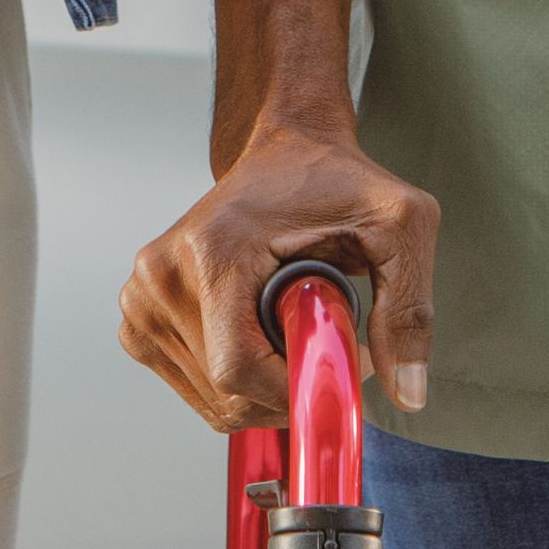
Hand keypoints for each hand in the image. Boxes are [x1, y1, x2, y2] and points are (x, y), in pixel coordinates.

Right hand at [119, 126, 439, 430]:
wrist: (288, 151)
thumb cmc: (336, 181)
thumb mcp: (400, 226)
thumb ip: (409, 310)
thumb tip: (408, 393)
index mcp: (214, 248)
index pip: (238, 369)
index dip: (296, 390)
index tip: (340, 366)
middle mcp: (163, 272)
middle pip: (226, 390)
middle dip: (287, 387)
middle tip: (322, 336)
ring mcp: (143, 294)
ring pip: (209, 396)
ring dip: (263, 385)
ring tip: (289, 324)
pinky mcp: (139, 311)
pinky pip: (190, 385)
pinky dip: (233, 381)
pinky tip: (256, 335)